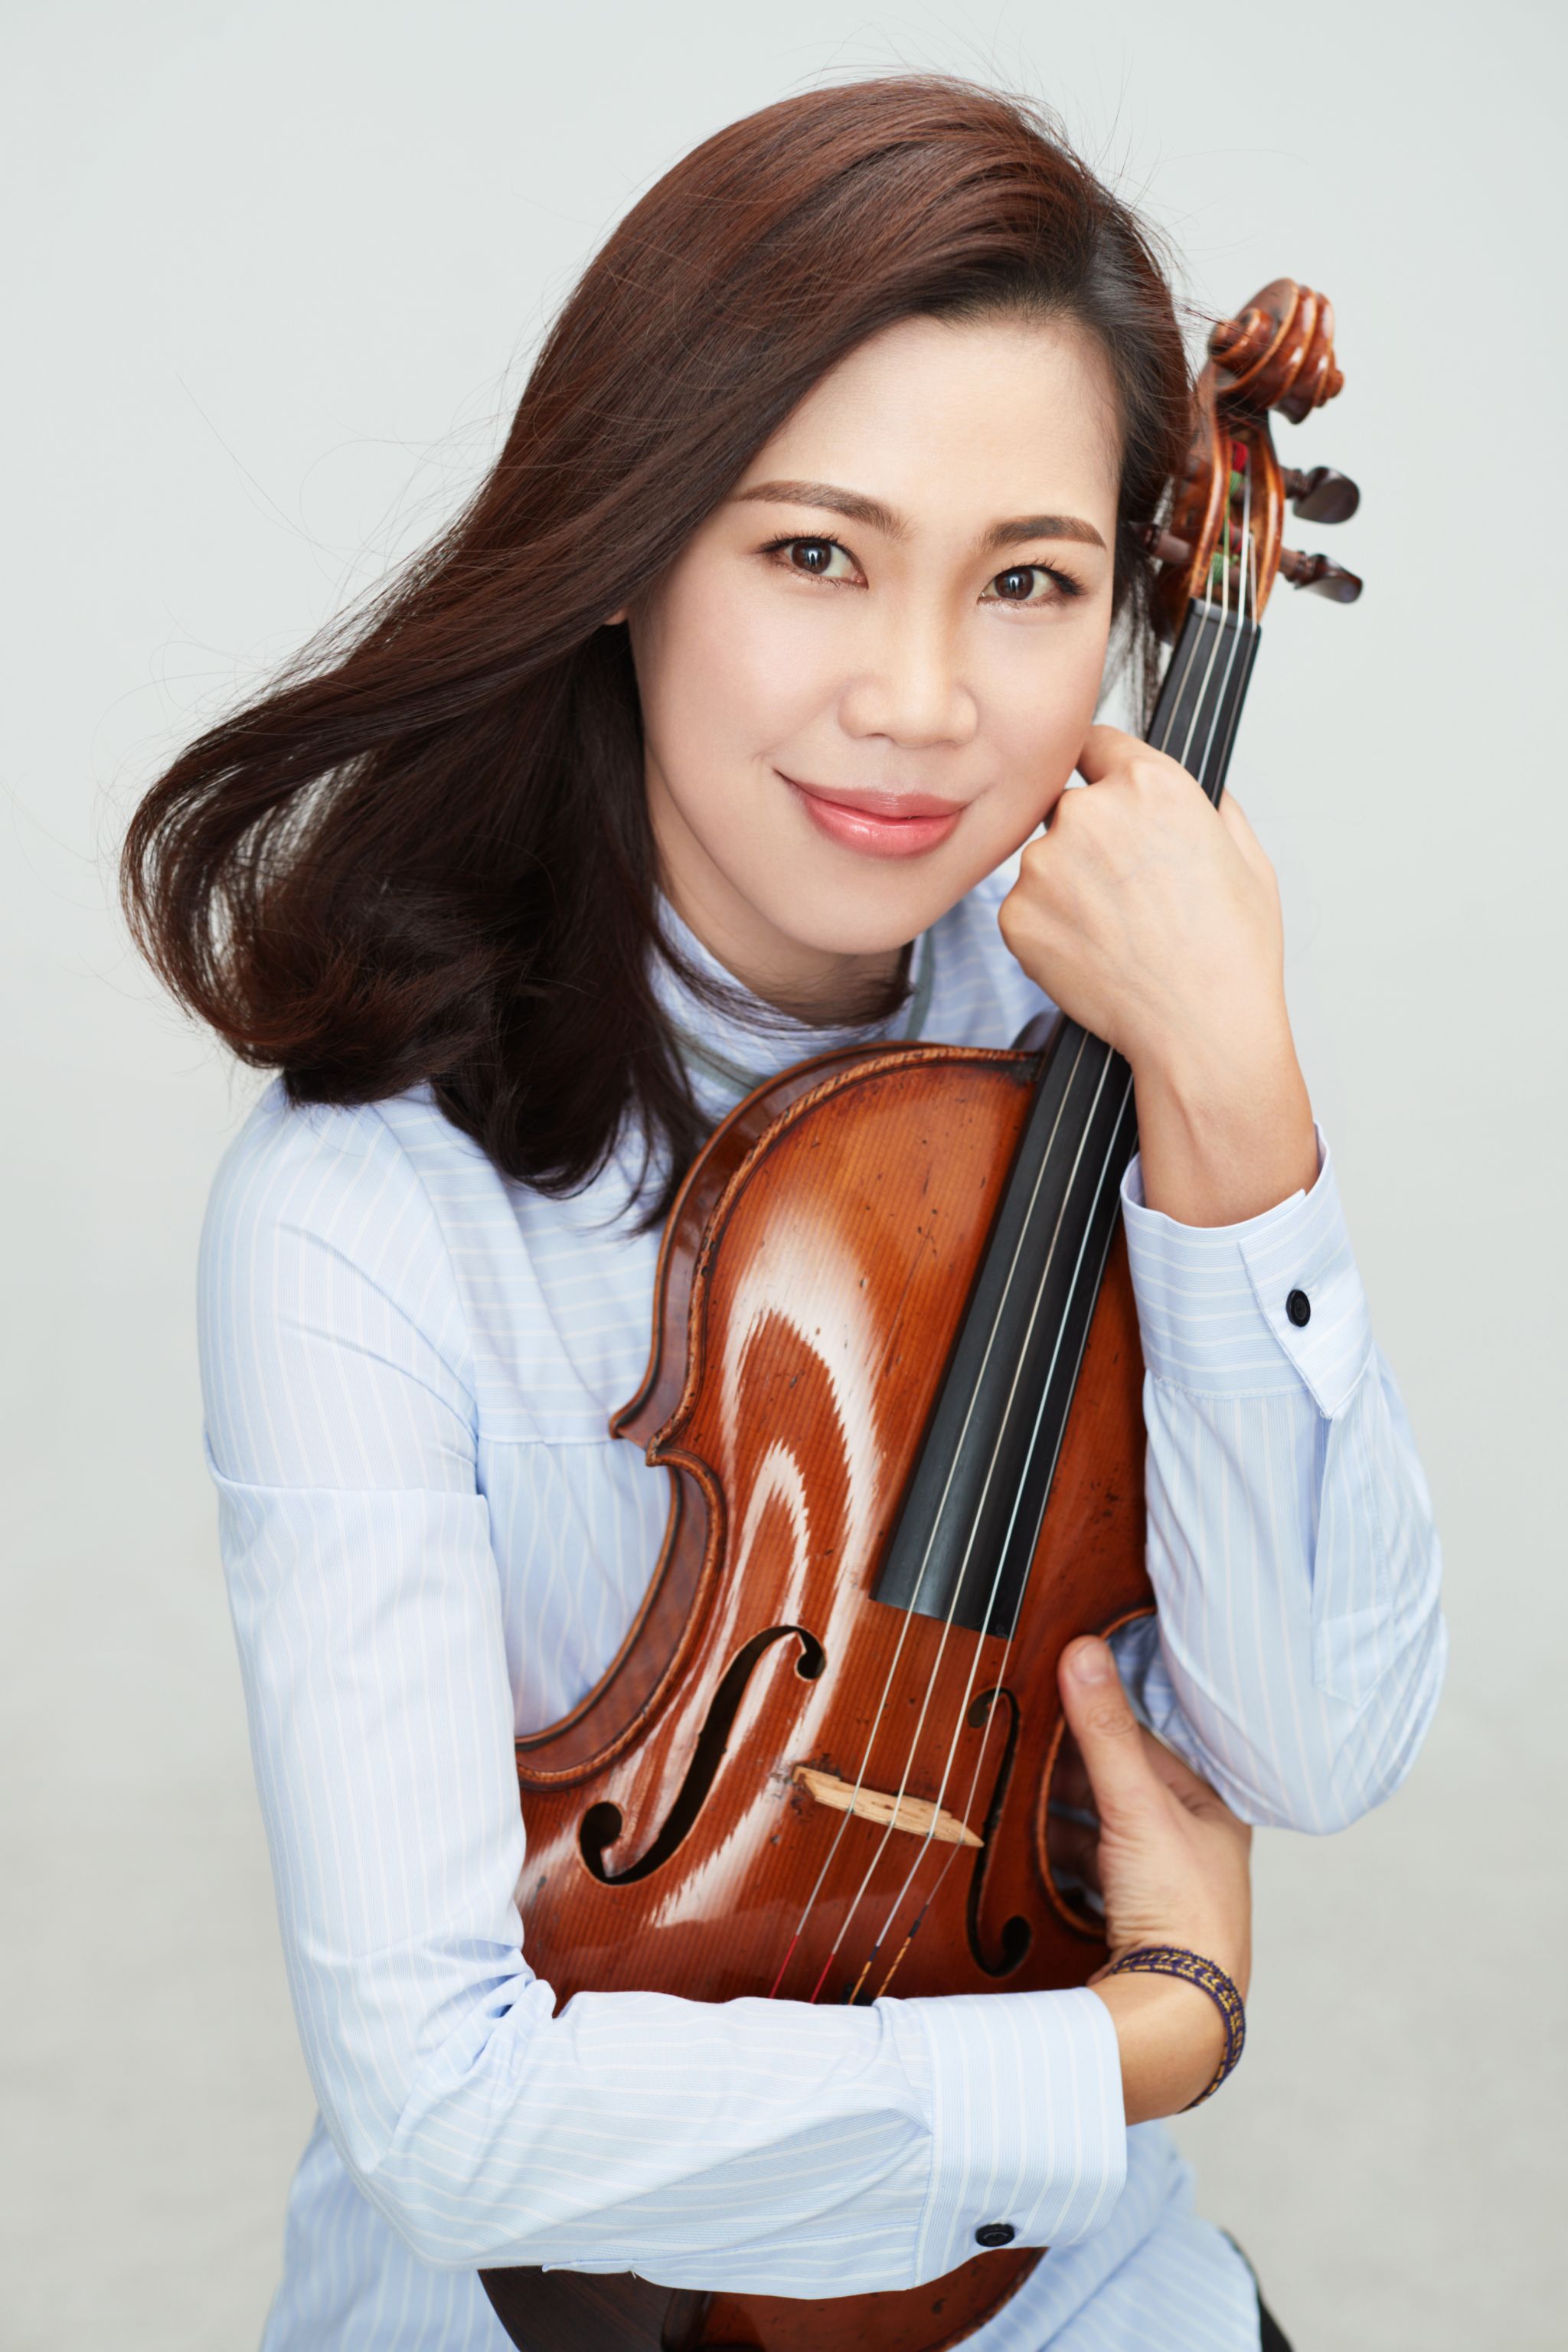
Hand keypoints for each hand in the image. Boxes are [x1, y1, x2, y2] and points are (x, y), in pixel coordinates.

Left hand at [997, 727, 1316, 1224]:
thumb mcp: (1248, 857)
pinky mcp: (1016, 916)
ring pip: (1044, 862)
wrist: (1200, 1028)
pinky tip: (1092, 954)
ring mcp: (1044, 866)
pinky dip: (1048, 929)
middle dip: (1089, 840)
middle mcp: (1089, 814)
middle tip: (1127, 892)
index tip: (1104, 792)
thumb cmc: (1231, 953)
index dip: (1103, 771)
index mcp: (1150, 786)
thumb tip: (1193, 791)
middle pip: (1069, 807)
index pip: (1097, 742)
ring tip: (1116, 932)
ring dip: (1067, 887)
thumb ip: (1210, 806)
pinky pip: (1025, 909)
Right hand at [1057, 1635, 1252, 2121]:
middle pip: (1117, 1790)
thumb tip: (1082, 1648)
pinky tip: (1022, 1848)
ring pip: (1097, 1833)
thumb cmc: (1182, 1911)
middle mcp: (1192, 1847)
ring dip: (1055, 1815)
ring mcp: (1160, 1889)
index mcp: (1212, 1811)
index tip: (1048, 1694)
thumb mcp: (1139, 1806)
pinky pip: (1084, 1874)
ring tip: (1008, 1791)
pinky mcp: (1128, 1924)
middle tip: (1015, 1742)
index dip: (1095, 1721)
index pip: (1144, 1745)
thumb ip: (1104, 1730)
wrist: (1178, 2015)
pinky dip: (1054, 1857)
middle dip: (1067, 1772)